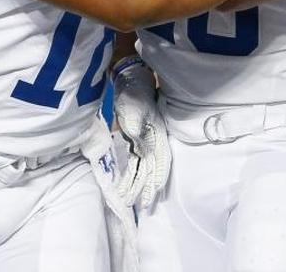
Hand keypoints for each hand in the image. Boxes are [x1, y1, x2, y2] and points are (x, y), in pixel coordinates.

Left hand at [112, 57, 169, 210]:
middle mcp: (151, 142)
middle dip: (146, 188)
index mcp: (155, 136)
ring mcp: (144, 141)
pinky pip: (135, 161)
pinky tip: (127, 182)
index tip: (151, 196)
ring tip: (130, 200)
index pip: (158, 163)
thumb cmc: (137, 93)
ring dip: (137, 183)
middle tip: (142, 206)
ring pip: (142, 167)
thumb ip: (137, 123)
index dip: (155, 180)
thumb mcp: (137, 107)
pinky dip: (132, 174)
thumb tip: (137, 137)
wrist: (134, 80)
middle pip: (150, 169)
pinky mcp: (135, 139)